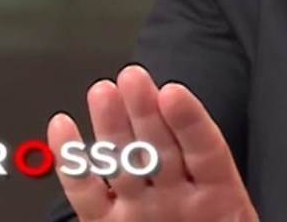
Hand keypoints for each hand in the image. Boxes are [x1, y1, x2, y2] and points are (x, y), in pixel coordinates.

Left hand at [48, 65, 258, 221]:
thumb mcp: (226, 212)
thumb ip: (205, 157)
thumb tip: (182, 107)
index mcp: (214, 198)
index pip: (204, 150)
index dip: (188, 120)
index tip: (173, 92)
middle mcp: (177, 202)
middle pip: (160, 150)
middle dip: (144, 111)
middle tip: (131, 77)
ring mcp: (145, 210)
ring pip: (128, 163)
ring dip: (112, 124)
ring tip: (102, 91)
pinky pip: (85, 194)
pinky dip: (70, 162)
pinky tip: (60, 127)